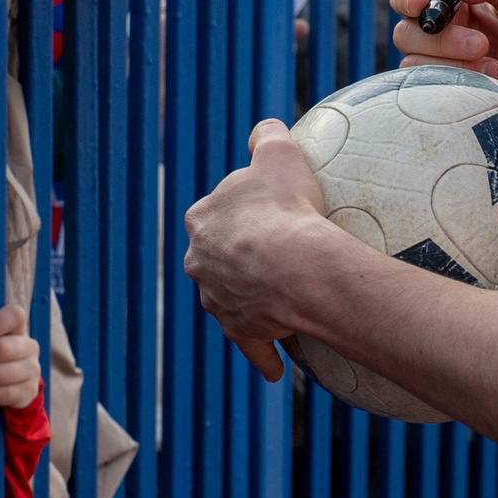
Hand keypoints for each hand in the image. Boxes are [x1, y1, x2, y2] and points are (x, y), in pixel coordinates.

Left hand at [183, 119, 334, 383]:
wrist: (297, 267)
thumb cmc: (286, 208)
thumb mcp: (278, 154)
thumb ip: (267, 136)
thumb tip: (265, 128)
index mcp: (202, 220)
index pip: (217, 212)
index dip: (243, 211)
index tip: (268, 213)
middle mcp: (200, 262)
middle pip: (220, 257)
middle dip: (240, 258)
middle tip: (276, 255)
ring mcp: (217, 299)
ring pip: (232, 299)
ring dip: (250, 302)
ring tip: (281, 302)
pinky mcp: (239, 330)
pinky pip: (251, 344)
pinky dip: (263, 354)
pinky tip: (276, 368)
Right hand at [388, 0, 497, 139]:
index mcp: (451, 3)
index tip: (421, 2)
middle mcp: (436, 33)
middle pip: (406, 31)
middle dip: (444, 40)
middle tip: (482, 45)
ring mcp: (433, 65)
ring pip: (413, 61)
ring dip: (454, 65)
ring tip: (494, 70)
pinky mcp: (436, 94)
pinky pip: (422, 88)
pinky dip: (452, 85)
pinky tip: (483, 86)